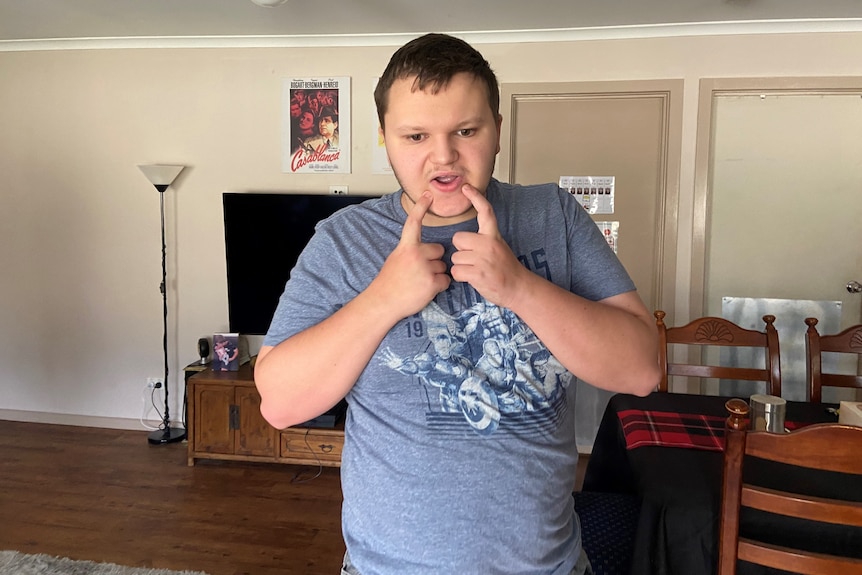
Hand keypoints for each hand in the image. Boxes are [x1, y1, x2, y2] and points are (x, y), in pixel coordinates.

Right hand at [369, 192, 450, 317]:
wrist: (384, 302)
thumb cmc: (389, 282)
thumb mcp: (396, 259)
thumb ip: (410, 251)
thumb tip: (425, 249)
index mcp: (405, 247)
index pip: (414, 223)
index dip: (421, 208)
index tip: (428, 195)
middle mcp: (416, 254)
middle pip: (439, 250)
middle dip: (434, 260)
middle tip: (419, 272)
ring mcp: (425, 268)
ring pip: (443, 266)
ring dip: (436, 275)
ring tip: (420, 283)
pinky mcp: (432, 283)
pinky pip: (446, 280)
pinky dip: (439, 286)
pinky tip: (426, 290)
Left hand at [450, 185, 526, 307]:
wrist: (518, 288)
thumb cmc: (506, 269)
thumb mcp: (499, 246)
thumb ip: (483, 239)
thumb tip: (462, 237)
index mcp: (494, 236)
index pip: (485, 211)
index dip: (475, 197)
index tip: (466, 188)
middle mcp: (489, 244)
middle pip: (458, 238)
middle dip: (460, 250)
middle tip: (473, 258)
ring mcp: (483, 259)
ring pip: (455, 257)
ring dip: (461, 266)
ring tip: (476, 270)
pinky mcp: (478, 274)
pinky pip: (456, 271)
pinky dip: (461, 277)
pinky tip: (473, 278)